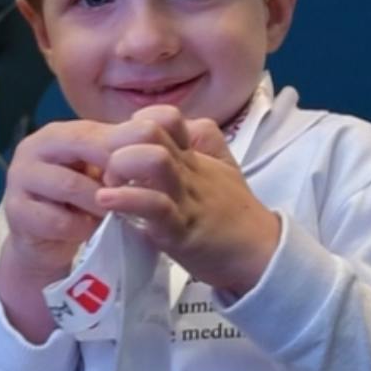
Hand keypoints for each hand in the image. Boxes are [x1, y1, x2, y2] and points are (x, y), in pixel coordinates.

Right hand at [0, 115, 205, 340]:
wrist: (45, 242)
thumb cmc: (79, 202)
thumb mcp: (100, 172)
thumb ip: (123, 152)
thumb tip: (174, 134)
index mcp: (56, 134)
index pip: (96, 132)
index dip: (126, 148)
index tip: (154, 167)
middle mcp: (32, 149)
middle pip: (80, 149)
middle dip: (113, 172)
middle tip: (138, 191)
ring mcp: (18, 180)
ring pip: (70, 186)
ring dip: (100, 204)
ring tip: (118, 215)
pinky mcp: (15, 213)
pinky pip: (57, 220)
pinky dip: (82, 228)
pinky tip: (92, 232)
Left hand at [95, 105, 279, 297]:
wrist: (262, 254)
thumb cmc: (233, 215)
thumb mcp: (221, 168)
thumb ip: (202, 143)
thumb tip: (173, 128)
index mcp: (195, 154)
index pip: (165, 115)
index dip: (135, 124)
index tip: (123, 149)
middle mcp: (188, 169)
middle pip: (150, 128)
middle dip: (118, 143)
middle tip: (108, 171)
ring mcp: (185, 197)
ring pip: (153, 159)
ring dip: (121, 167)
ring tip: (109, 186)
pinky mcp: (182, 229)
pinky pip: (154, 205)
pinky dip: (125, 200)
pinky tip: (107, 201)